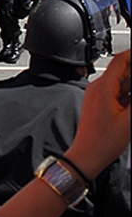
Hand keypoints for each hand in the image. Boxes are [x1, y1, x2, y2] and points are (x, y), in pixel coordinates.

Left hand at [65, 50, 130, 179]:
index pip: (121, 60)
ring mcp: (98, 96)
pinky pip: (119, 93)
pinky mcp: (100, 104)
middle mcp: (98, 88)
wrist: (87, 155)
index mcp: (103, 87)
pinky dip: (130, 95)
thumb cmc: (103, 142)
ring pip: (123, 84)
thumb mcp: (131, 120)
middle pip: (124, 71)